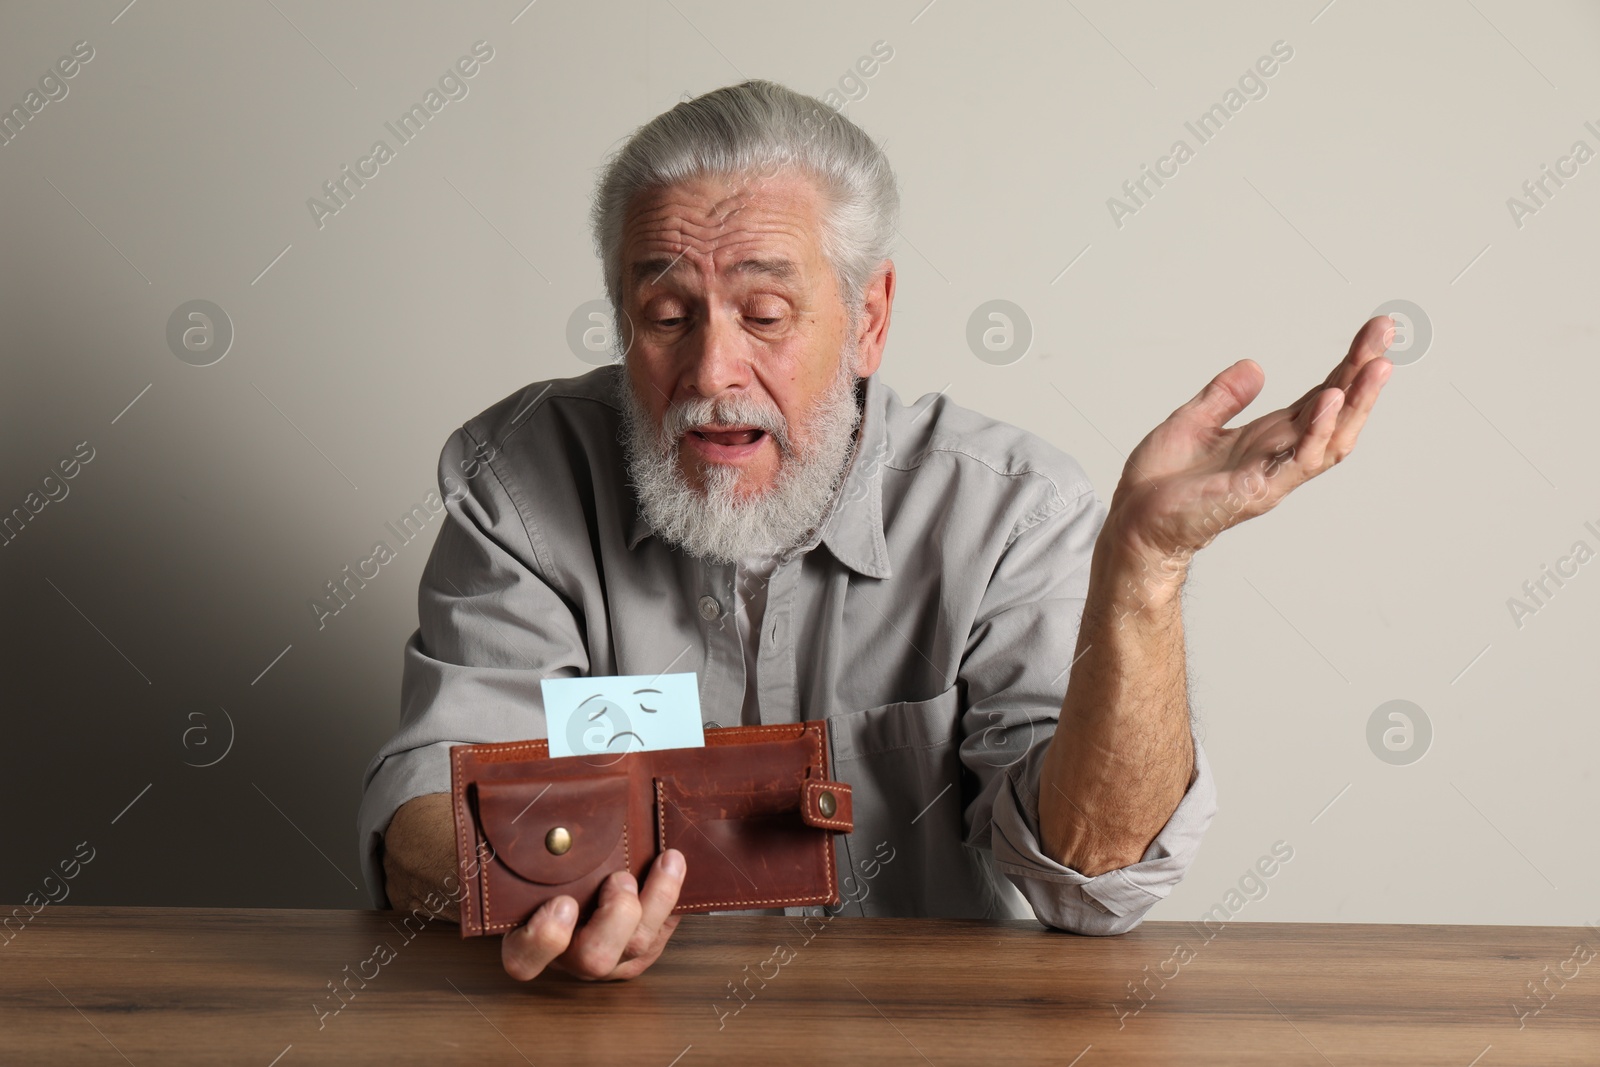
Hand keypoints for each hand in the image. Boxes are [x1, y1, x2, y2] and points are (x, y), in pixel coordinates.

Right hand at [501, 849, 686, 981]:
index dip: (544, 938)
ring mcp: (610, 958)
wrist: (573, 887)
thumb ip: (535, 837)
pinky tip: (675, 863)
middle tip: (620, 878)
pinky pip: (665, 932)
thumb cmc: (545, 872)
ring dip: (657, 899)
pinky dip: (674, 897)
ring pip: (638, 945)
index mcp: (528, 941)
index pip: (525, 958)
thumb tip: (544, 783)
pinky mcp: (643, 950)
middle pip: (593, 958)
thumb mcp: (529, 858)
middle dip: (614, 916)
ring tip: (667, 861)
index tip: (562, 902)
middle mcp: (570, 958)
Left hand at [1105, 315, 1396, 576]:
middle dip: (1363, 373)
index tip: (1375, 330)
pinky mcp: (1255, 491)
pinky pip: (1296, 461)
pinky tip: (1329, 401)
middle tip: (1385, 333)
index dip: (1348, 365)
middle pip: (1336, 411)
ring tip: (1376, 365)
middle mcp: (1278, 454)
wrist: (1134, 522)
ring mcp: (1272, 474)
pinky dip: (1315, 431)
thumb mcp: (1193, 421)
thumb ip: (1225, 396)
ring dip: (1356, 402)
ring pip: (1330, 438)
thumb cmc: (1161, 481)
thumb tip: (1256, 366)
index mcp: (1268, 436)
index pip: (1321, 396)